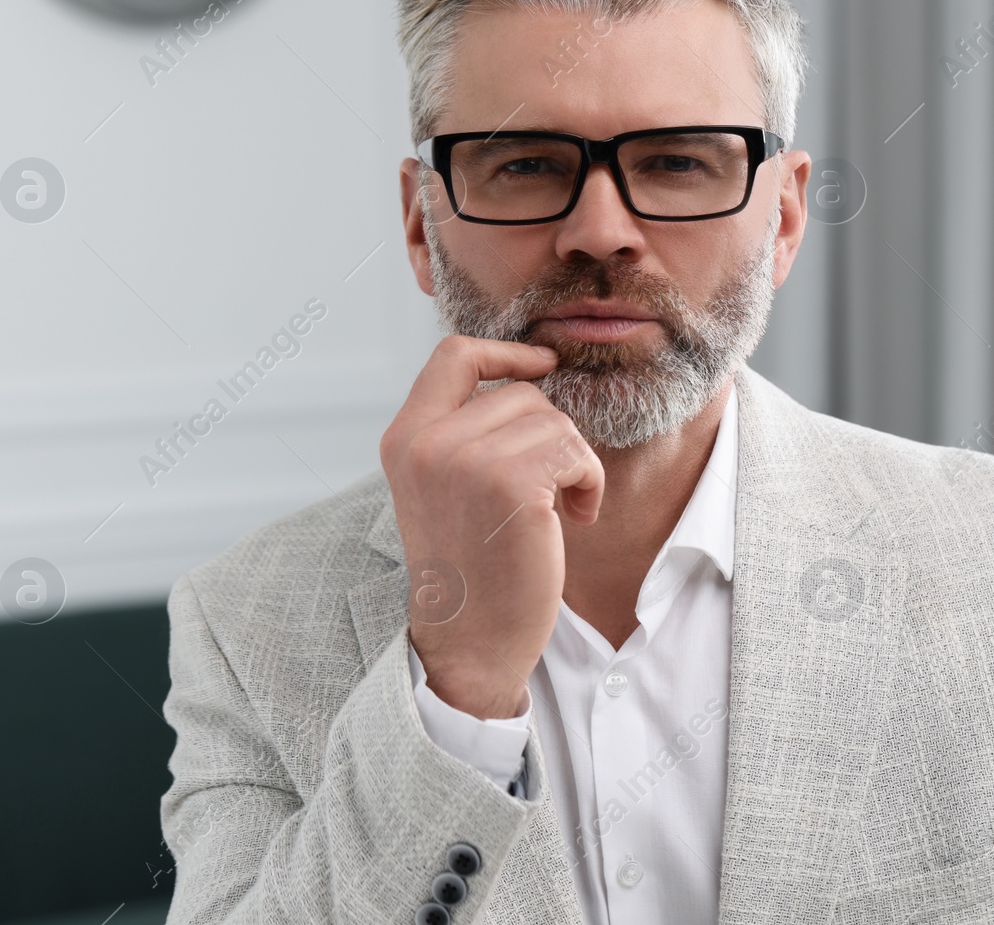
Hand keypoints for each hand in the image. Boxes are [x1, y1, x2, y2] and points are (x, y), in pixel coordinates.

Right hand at [379, 335, 603, 718]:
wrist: (470, 641)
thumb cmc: (470, 567)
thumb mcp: (443, 487)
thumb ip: (462, 432)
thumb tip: (528, 374)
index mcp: (404, 439)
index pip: (453, 355)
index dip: (505, 351)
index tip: (542, 363)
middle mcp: (426, 443)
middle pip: (520, 392)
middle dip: (550, 435)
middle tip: (550, 487)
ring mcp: (466, 461)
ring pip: (554, 421)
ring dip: (573, 464)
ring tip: (560, 509)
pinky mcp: (512, 484)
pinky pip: (575, 452)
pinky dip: (590, 482)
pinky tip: (576, 519)